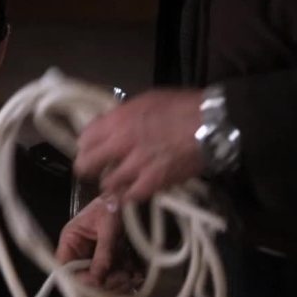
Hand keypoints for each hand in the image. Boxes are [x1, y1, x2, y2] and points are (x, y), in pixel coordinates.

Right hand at [55, 194, 142, 290]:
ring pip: (101, 281)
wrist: (127, 197)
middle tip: (123, 280)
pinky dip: (126, 277)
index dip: (78, 280)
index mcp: (71, 241)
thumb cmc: (112, 205)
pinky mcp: (110, 260)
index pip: (65, 268)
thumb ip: (103, 252)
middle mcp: (79, 252)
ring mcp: (94, 257)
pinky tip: (137, 275)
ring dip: (117, 283)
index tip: (98, 282)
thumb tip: (98, 278)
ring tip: (132, 277)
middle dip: (104, 283)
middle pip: (84, 278)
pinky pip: (115, 275)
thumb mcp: (108, 227)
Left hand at [74, 89, 204, 202]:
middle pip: (87, 162)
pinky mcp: (153, 182)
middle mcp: (121, 143)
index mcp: (118, 120)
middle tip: (90, 170)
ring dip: (109, 182)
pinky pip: (132, 195)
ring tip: (114, 181)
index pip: (85, 137)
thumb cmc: (181, 106)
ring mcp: (136, 165)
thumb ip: (124, 115)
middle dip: (86, 167)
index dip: (85, 145)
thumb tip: (112, 124)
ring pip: (108, 182)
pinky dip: (129, 195)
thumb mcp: (146, 101)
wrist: (210, 124)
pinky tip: (131, 192)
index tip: (88, 148)